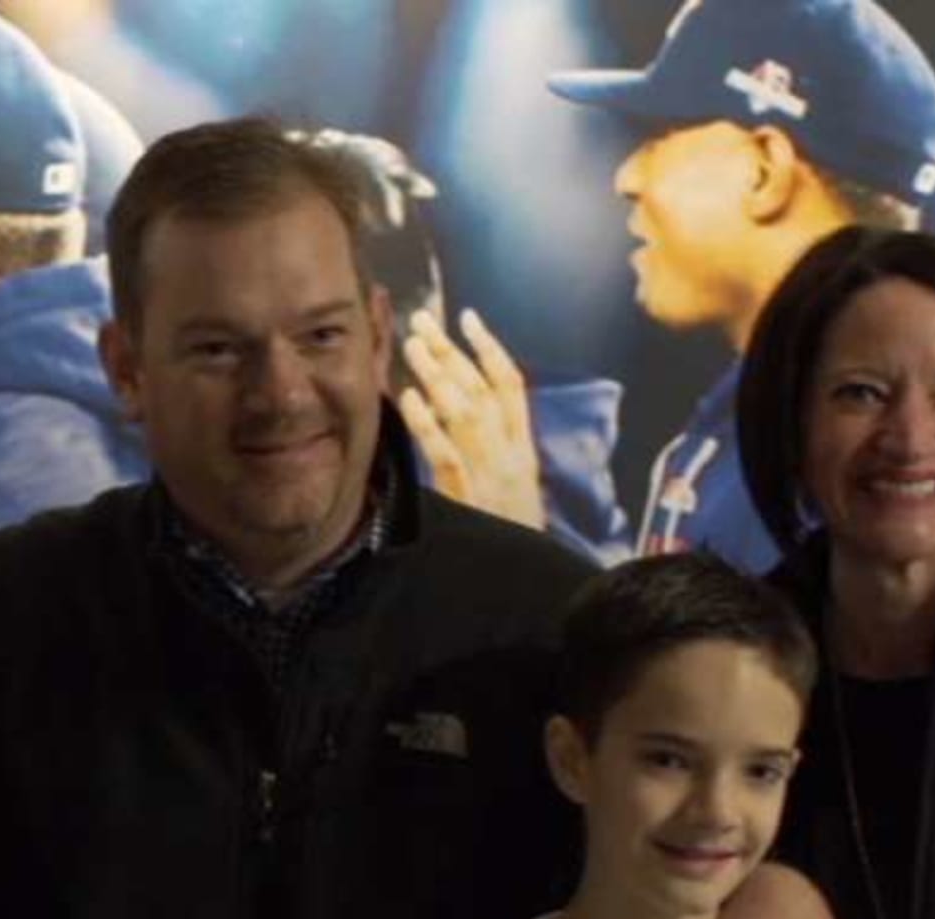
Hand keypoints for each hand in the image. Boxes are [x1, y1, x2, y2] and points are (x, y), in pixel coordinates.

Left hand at [396, 307, 545, 529]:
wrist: (526, 585)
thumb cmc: (511, 540)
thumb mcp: (511, 493)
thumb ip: (490, 455)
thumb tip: (452, 413)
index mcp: (524, 451)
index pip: (512, 386)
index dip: (490, 348)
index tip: (468, 317)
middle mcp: (510, 456)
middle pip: (481, 390)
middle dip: (452, 351)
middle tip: (422, 319)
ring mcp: (490, 475)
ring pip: (464, 412)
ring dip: (437, 375)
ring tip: (412, 344)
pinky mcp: (469, 499)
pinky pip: (446, 453)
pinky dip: (427, 423)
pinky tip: (408, 399)